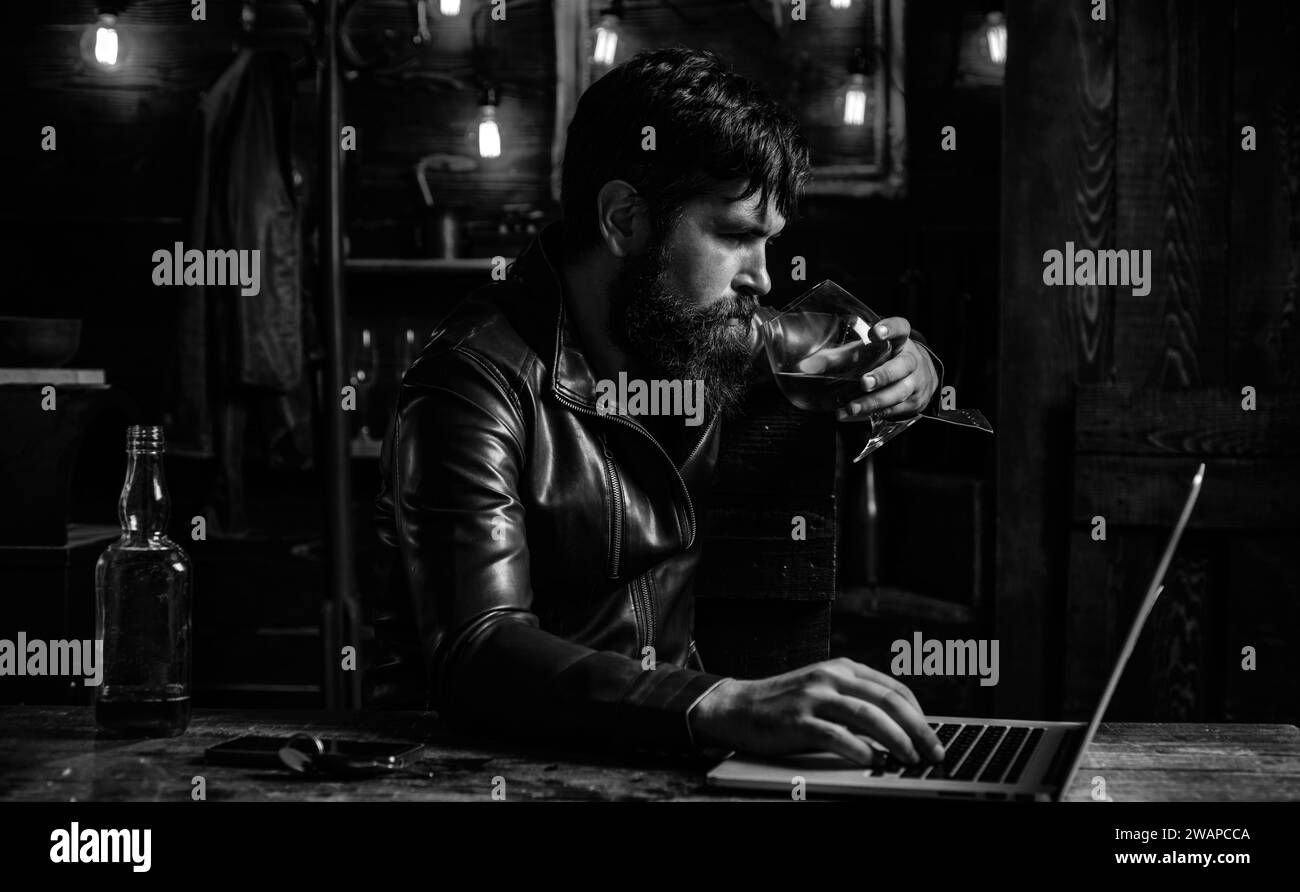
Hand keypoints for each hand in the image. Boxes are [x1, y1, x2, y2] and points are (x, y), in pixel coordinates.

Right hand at [689, 658, 945, 766]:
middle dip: (917, 728)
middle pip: (887, 700)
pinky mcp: (798, 720)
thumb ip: (854, 700)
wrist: (736, 707)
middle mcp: (830, 678)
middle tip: (933, 751)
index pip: (893, 687)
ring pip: (868, 716)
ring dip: (896, 740)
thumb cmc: (783, 705)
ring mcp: (814, 697)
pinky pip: (837, 736)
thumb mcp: (822, 690)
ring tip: (910, 759)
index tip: (932, 735)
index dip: (919, 713)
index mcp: (841, 669)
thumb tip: (898, 727)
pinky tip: (873, 762)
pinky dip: (860, 750)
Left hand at [833, 317, 937, 421]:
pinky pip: (894, 409)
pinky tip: (854, 415)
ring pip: (898, 392)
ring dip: (873, 401)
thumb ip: (837, 357)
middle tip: (864, 382)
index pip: (901, 328)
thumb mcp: (865, 353)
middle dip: (882, 375)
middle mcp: (911, 360)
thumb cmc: (884, 360)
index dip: (891, 329)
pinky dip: (874, 413)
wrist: (917, 378)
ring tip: (851, 407)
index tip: (876, 333)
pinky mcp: (913, 402)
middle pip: (902, 366)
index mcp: (900, 341)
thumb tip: (806, 366)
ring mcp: (914, 382)